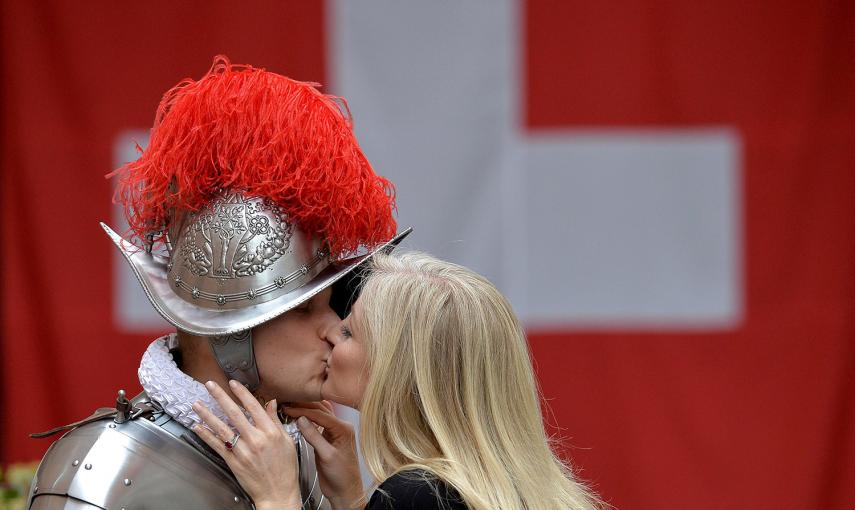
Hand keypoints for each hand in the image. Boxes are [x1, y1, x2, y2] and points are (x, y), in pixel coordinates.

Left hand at [192, 380, 301, 509]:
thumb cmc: (285, 469)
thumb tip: (271, 403)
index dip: (242, 393)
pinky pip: (217, 446)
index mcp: (270, 432)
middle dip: (220, 397)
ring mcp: (243, 451)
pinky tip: (198, 427)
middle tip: (210, 385)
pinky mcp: (233, 462)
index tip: (233, 383)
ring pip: (222, 428)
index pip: (253, 406)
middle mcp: (255, 440)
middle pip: (234, 413)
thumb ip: (276, 421)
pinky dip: (206, 435)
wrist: (278, 493)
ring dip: (207, 415)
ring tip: (197, 404)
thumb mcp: (287, 441)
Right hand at [283, 402, 364, 509]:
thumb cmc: (342, 476)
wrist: (345, 491)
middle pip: (320, 411)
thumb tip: (302, 420)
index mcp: (344, 429)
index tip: (289, 408)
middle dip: (303, 407)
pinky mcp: (327, 440)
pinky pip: (317, 425)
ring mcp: (334, 433)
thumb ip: (314, 436)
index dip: (303, 410)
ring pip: (319, 416)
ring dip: (305, 411)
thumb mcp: (326, 456)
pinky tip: (300, 417)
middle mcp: (340, 428)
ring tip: (291, 408)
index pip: (321, 414)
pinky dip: (308, 420)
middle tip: (287, 405)